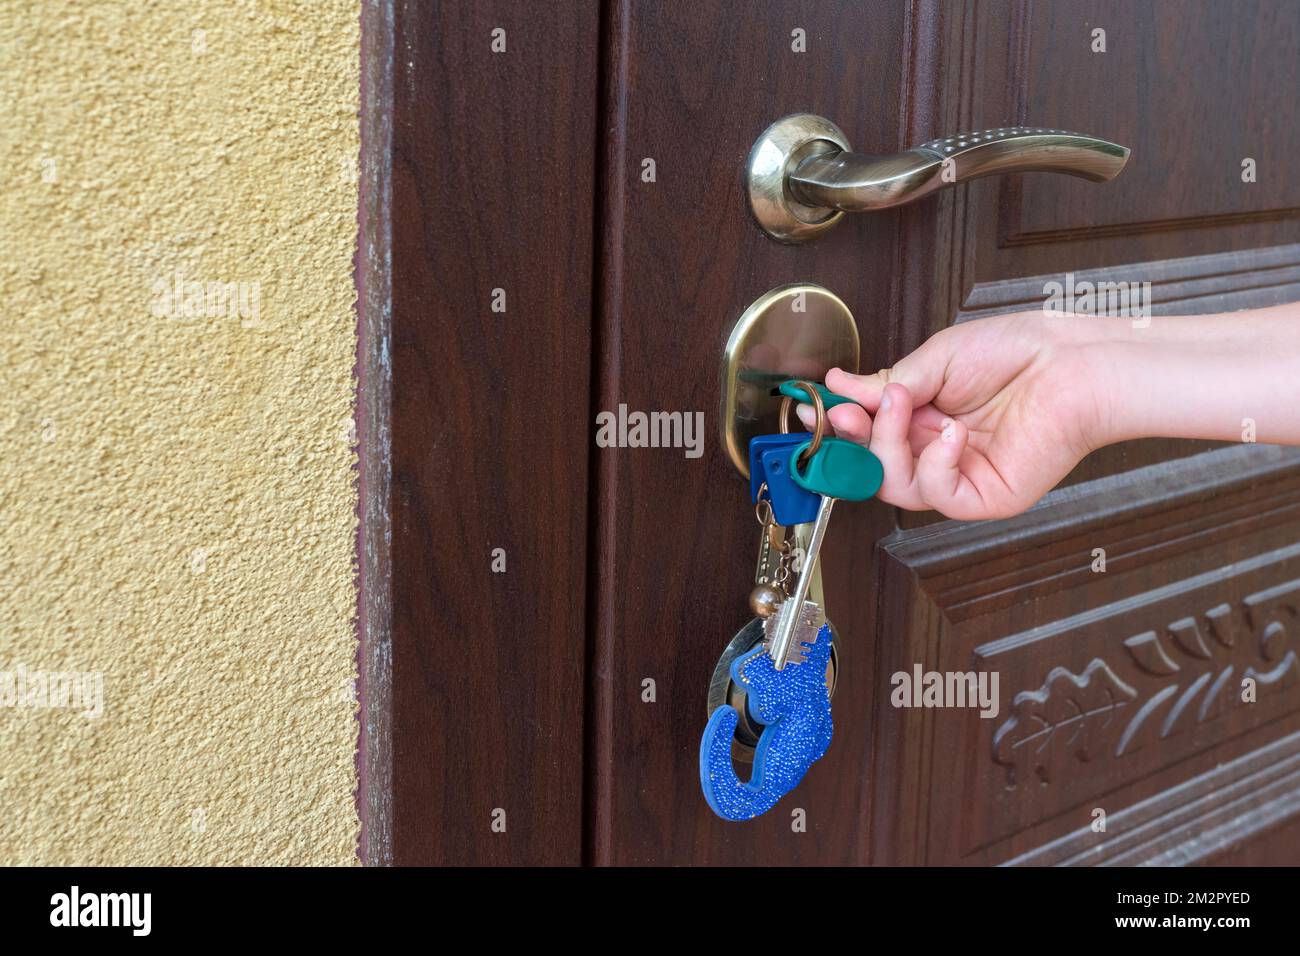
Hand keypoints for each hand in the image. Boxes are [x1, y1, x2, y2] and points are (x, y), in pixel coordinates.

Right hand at [804, 311, 1112, 519]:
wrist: (1074, 362)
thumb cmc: (1019, 353)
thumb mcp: (936, 361)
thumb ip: (887, 383)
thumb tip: (838, 385)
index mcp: (924, 419)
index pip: (869, 437)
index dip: (842, 428)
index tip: (822, 407)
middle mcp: (937, 451)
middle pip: (874, 466)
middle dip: (856, 439)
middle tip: (850, 411)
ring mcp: (960, 476)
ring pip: (897, 486)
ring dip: (889, 445)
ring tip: (904, 403)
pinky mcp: (986, 496)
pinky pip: (940, 495)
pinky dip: (935, 464)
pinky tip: (951, 432)